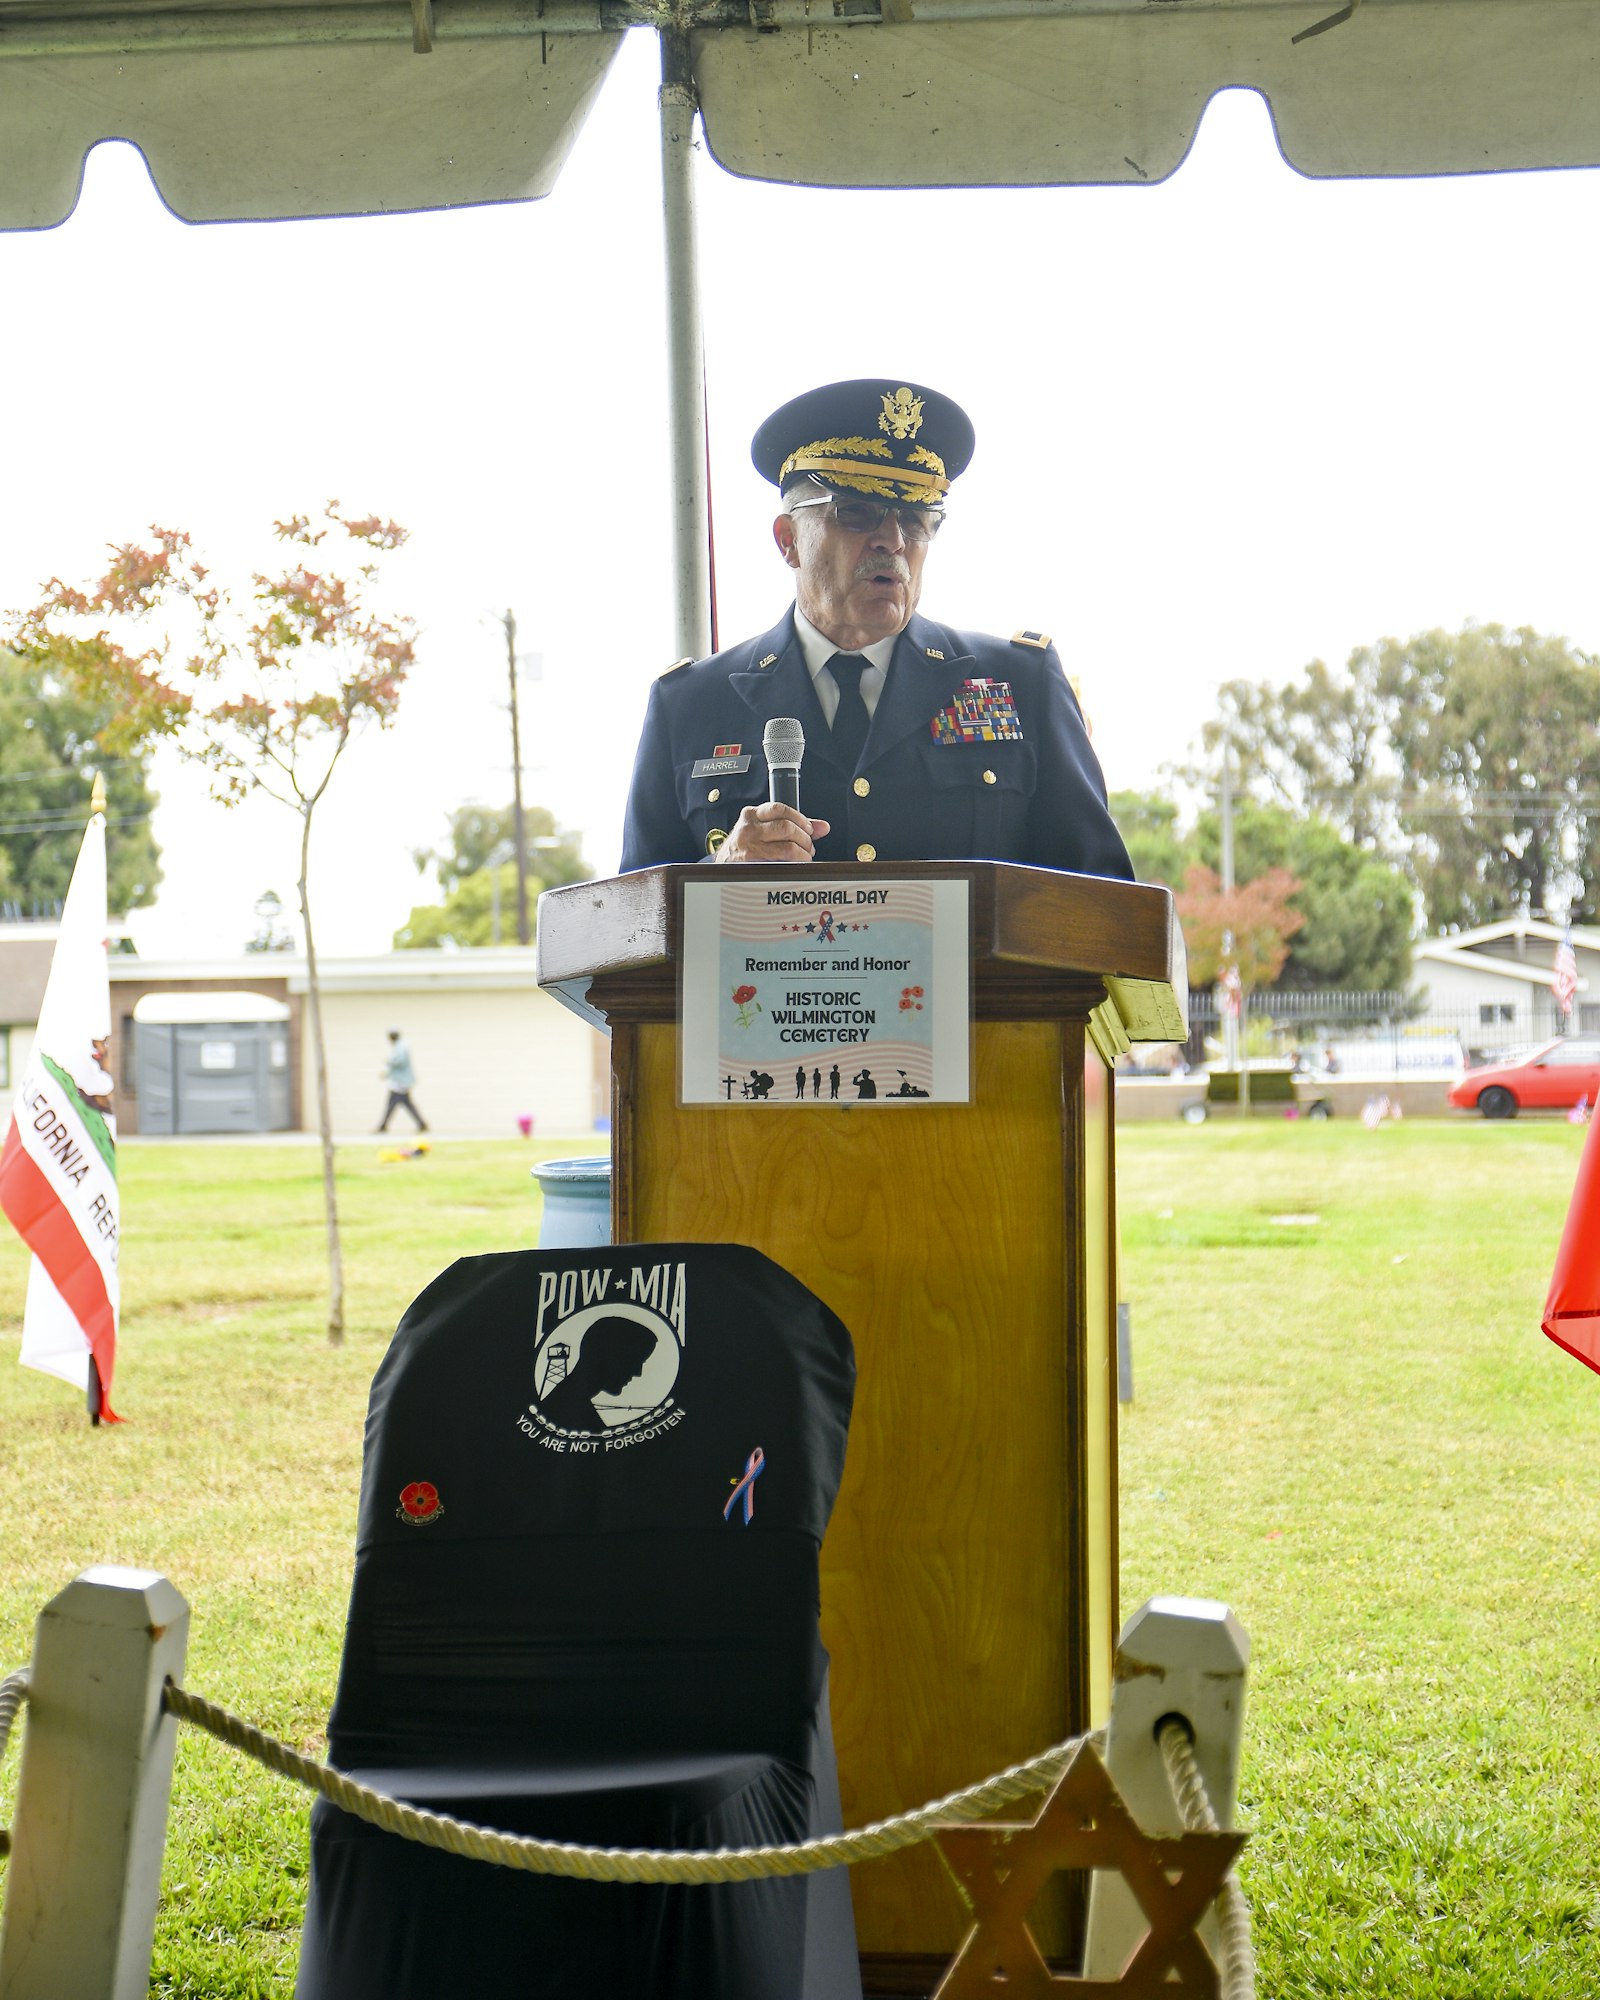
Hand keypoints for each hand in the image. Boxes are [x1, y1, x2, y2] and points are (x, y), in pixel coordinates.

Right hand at [716, 801, 830, 863]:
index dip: (800, 819)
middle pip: (787, 827)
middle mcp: (749, 827)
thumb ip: (794, 824)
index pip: (781, 809)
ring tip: (804, 856)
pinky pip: (782, 862)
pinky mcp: (752, 862)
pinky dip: (795, 863)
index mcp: (752, 814)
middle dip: (804, 838)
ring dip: (803, 852)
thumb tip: (823, 827)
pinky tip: (796, 864)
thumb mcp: (764, 829)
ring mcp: (749, 845)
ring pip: (787, 846)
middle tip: (808, 846)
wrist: (724, 865)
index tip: (808, 829)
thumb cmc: (746, 846)